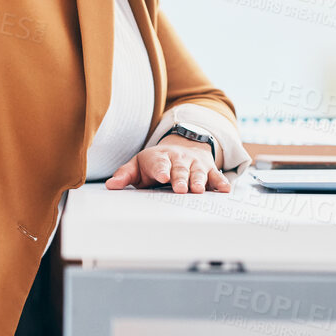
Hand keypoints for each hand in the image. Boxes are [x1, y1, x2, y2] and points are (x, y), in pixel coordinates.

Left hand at [105, 139, 232, 194]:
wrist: (182, 145)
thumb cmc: (156, 162)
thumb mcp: (138, 165)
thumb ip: (125, 175)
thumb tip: (111, 185)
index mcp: (159, 158)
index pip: (159, 163)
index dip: (160, 169)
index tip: (161, 176)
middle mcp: (179, 159)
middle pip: (180, 169)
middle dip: (180, 178)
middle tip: (180, 188)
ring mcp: (194, 164)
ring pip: (198, 173)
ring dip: (199, 181)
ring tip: (198, 190)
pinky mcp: (208, 170)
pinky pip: (215, 176)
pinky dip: (220, 182)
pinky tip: (224, 189)